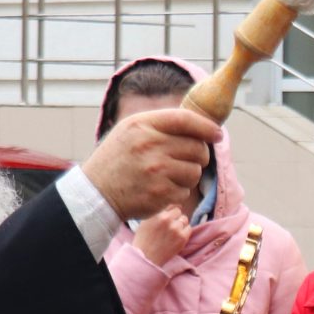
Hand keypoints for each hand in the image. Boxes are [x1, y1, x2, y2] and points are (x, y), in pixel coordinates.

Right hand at [83, 108, 215, 221]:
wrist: (96, 193)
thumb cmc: (117, 159)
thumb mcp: (130, 130)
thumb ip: (161, 124)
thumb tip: (202, 124)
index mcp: (142, 125)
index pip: (186, 119)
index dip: (206, 127)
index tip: (217, 134)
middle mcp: (150, 145)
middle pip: (197, 148)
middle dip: (198, 155)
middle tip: (185, 160)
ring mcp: (156, 170)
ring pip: (195, 171)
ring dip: (188, 175)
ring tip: (169, 176)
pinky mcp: (160, 193)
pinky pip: (185, 191)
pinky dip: (178, 192)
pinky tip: (160, 189)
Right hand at [133, 204, 191, 265]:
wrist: (146, 257)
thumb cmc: (144, 239)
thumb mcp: (146, 220)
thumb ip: (159, 211)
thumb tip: (175, 205)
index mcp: (157, 214)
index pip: (171, 205)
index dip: (170, 211)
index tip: (168, 217)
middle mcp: (166, 219)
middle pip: (179, 211)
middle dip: (175, 217)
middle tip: (170, 226)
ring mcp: (176, 228)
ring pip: (185, 219)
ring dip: (180, 224)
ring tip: (172, 232)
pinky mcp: (182, 237)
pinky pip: (189, 228)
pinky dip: (184, 232)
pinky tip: (176, 237)